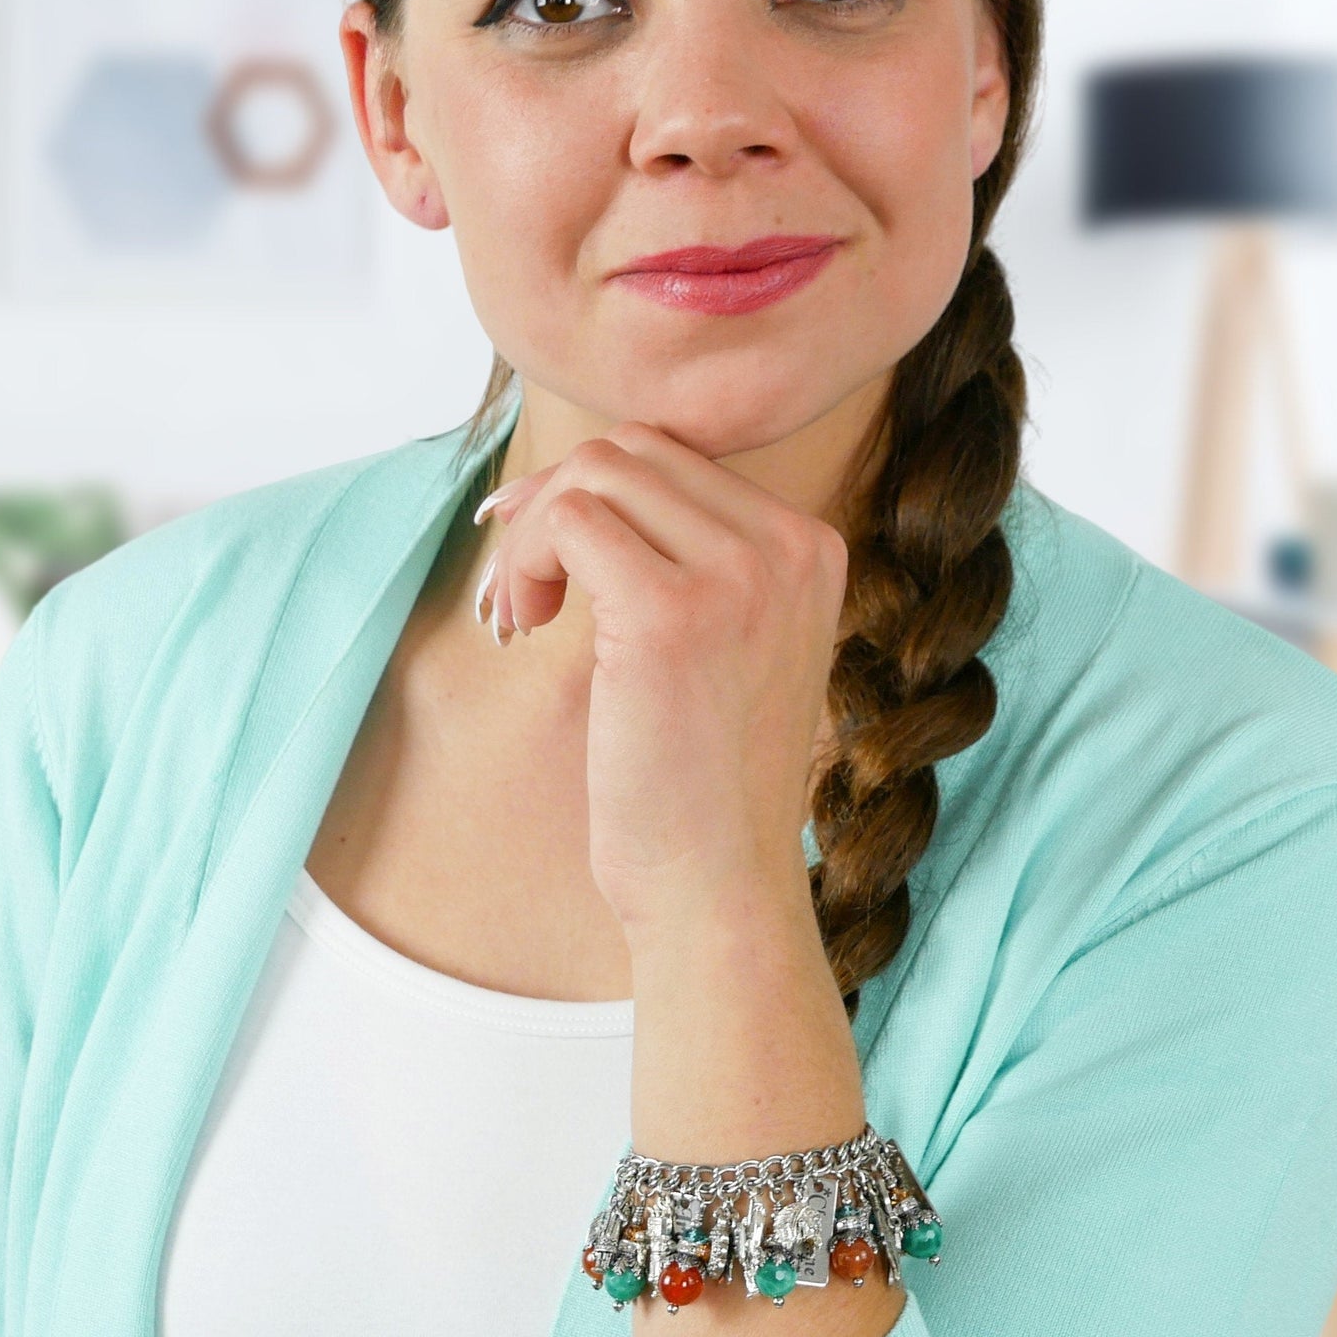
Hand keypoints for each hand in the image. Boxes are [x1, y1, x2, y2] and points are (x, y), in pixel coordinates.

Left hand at [473, 422, 848, 938]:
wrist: (719, 886)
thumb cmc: (702, 779)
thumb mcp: (728, 644)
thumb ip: (689, 557)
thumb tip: (580, 479)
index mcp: (809, 548)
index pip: (679, 455)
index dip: (593, 491)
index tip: (546, 550)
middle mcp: (790, 548)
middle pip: (634, 449)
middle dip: (558, 504)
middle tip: (526, 588)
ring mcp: (740, 576)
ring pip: (597, 474)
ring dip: (536, 535)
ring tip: (527, 614)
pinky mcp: (673, 614)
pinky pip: (571, 522)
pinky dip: (528, 560)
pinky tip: (528, 627)